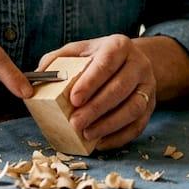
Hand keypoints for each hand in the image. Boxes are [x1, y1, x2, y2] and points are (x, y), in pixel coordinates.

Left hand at [36, 35, 155, 149]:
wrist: (131, 62)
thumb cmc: (98, 58)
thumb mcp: (79, 50)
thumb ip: (57, 59)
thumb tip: (38, 77)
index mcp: (119, 45)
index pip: (107, 62)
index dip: (91, 82)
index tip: (74, 98)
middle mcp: (139, 64)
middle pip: (120, 88)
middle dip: (96, 108)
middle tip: (74, 123)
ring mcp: (148, 86)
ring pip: (133, 108)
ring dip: (108, 125)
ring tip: (86, 134)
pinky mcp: (151, 106)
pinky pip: (138, 125)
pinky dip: (119, 136)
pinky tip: (100, 142)